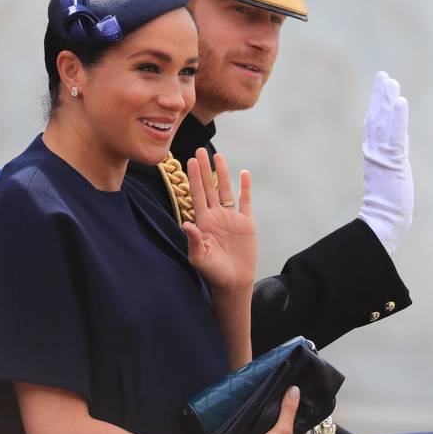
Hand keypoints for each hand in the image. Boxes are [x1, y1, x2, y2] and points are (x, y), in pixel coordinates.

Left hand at [183, 148, 255, 293]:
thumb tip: (186, 224)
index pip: (197, 195)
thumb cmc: (213, 273)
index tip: (190, 161)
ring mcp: (231, 218)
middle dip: (204, 169)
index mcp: (203, 222)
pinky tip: (244, 173)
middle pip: (209, 188)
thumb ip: (194, 240)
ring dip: (222, 173)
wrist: (233, 283)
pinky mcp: (246, 224)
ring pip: (225, 190)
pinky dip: (245, 188)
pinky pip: (246, 202)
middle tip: (199, 150)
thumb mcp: (200, 258)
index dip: (194, 178)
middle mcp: (216, 216)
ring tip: (218, 156)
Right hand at [358, 71, 413, 254]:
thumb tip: (394, 157)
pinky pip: (395, 134)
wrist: (382, 223)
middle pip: (376, 118)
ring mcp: (382, 156)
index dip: (377, 107)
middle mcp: (374, 152)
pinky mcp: (392, 161)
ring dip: (386, 100)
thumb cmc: (385, 210)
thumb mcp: (388, 182)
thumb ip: (389, 166)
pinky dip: (397, 117)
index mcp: (374, 157)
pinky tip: (399, 100)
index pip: (375, 127)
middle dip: (379, 96)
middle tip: (383, 75)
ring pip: (383, 121)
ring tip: (389, 81)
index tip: (381, 89)